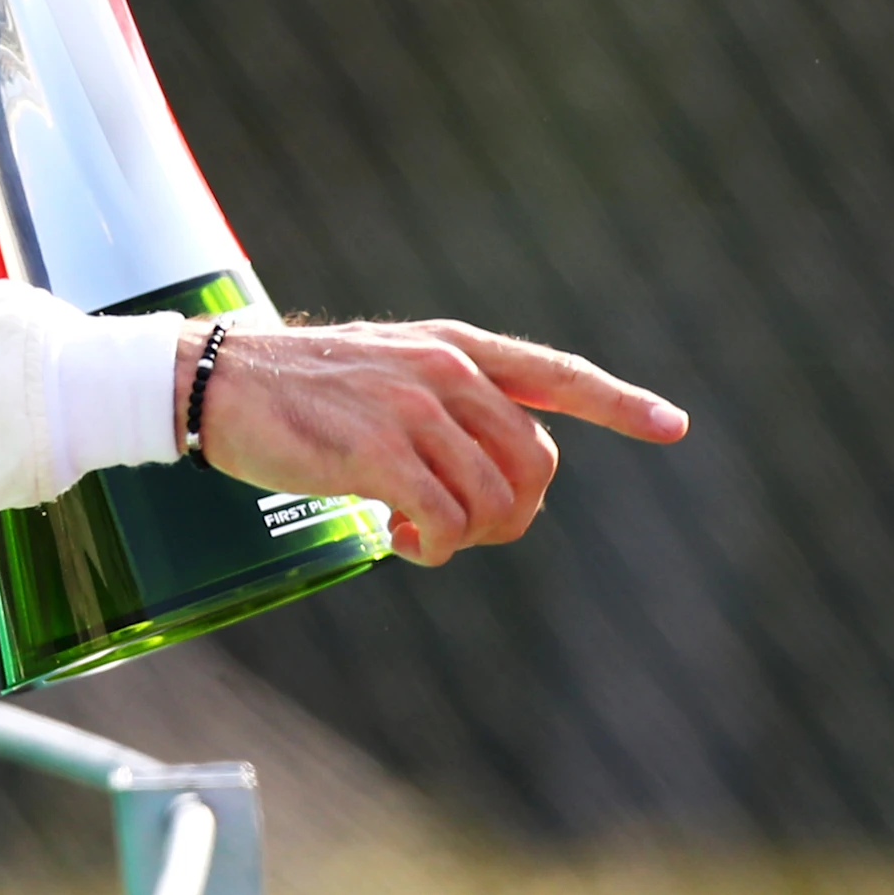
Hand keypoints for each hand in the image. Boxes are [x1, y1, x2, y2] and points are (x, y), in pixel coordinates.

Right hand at [181, 319, 687, 565]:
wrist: (219, 381)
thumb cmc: (305, 392)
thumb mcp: (390, 372)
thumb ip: (452, 404)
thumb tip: (503, 475)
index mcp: (456, 347)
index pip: (555, 371)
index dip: (619, 402)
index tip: (673, 425)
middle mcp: (446, 370)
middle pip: (535, 465)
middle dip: (509, 515)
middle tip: (455, 529)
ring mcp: (413, 408)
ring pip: (491, 503)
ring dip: (462, 538)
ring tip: (413, 531)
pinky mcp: (377, 451)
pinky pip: (443, 523)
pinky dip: (429, 547)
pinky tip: (394, 537)